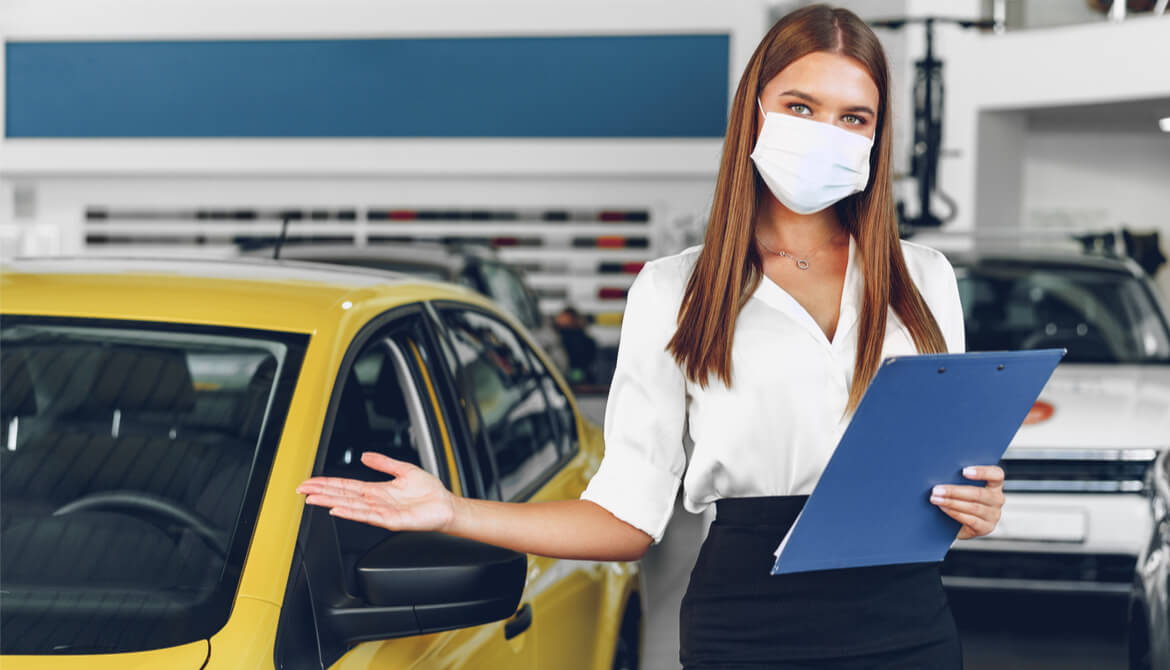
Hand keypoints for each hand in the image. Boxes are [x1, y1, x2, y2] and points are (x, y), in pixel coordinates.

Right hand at [296, 452, 457, 532]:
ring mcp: (381, 512)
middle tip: (302, 491)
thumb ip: (384, 463)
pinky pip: (368, 516)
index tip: (310, 482)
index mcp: (376, 491)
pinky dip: (351, 513)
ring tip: (313, 499)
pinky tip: (338, 510)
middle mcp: (375, 502)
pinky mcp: (391, 521)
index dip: (327, 484)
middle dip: (321, 493)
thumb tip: (364, 455)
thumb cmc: (429, 492)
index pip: (345, 487)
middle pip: (342, 496)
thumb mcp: (404, 470)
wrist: (446, 506)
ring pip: (350, 506)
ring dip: (330, 502)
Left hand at [930, 465, 1004, 539]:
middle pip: (979, 493)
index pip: (996, 474)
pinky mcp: (986, 528)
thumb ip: (959, 479)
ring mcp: (994, 515)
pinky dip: (955, 513)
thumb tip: (942, 473)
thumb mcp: (962, 487)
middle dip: (954, 491)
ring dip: (951, 502)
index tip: (963, 471)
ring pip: (973, 507)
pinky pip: (971, 520)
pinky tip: (944, 508)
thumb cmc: (959, 499)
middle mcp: (997, 499)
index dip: (982, 472)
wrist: (957, 524)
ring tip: (936, 499)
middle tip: (937, 489)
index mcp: (994, 485)